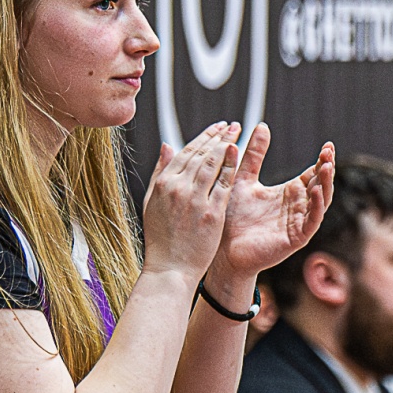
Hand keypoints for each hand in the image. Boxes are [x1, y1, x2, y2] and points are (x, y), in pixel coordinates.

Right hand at [141, 123, 240, 279]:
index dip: (204, 137)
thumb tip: (167, 145)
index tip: (217, 127)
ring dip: (226, 145)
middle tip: (232, 124)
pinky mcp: (211, 213)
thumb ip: (160, 172)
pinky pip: (224, 184)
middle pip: (201, 154)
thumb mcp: (153, 202)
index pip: (186, 152)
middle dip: (218, 136)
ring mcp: (195, 199)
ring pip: (213, 164)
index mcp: (163, 183)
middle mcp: (178, 188)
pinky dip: (231, 167)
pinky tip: (239, 153)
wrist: (170, 268)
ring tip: (238, 133)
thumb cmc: (162, 239)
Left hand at [210, 128, 334, 291]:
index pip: (312, 174)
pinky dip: (315, 206)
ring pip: (321, 202)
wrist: (220, 247)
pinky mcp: (295, 238)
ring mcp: (298, 223)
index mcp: (288, 193)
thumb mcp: (243, 178)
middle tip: (328, 152)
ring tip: (326, 167)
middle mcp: (297, 207)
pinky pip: (311, 221)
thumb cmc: (231, 216)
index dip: (321, 161)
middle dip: (327, 169)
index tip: (327, 145)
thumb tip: (262, 125)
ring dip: (325, 185)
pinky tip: (313, 191)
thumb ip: (254, 154)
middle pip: (321, 185)